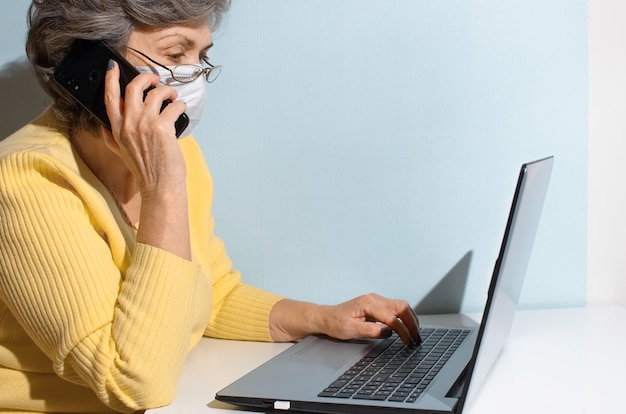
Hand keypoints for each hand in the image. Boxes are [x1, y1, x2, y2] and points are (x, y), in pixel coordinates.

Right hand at [101, 59, 190, 259]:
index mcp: (117, 129)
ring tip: (173, 98)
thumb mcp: (121, 152)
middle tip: (156, 80)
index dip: (110, 79)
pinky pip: (174, 105)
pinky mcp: (162, 127)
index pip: (109, 98)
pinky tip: (181, 110)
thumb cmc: (145, 171)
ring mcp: (145, 124)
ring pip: (157, 93)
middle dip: (146, 78)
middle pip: (134, 88)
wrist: (159, 186)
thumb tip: (106, 126)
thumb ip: (113, 137)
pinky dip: (180, 105)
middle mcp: (129, 124)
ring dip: (168, 91)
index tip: (113, 67)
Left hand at [270, 293, 420, 346]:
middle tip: (417, 338)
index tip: (408, 342)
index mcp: (368, 304)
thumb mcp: (350, 330)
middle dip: (412, 323)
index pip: (392, 317)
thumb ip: (370, 331)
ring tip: (415, 334)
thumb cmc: (335, 323)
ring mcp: (376, 299)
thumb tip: (387, 332)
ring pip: (401, 305)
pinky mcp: (376, 304)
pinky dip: (405, 317)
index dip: (403, 331)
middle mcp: (374, 299)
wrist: (326, 317)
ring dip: (410, 319)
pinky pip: (396, 307)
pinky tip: (407, 326)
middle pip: (402, 307)